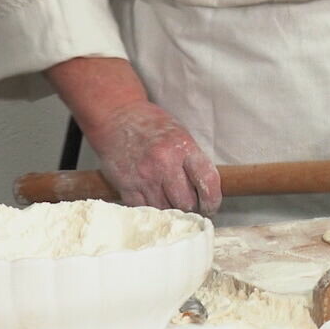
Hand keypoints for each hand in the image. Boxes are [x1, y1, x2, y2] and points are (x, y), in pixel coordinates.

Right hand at [48, 55, 219, 212]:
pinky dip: (152, 209)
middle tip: (190, 206)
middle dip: (191, 207)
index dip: (213, 200)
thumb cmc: (152, 125)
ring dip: (171, 210)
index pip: (207, 181)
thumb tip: (205, 190)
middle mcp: (165, 163)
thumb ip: (193, 161)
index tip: (211, 207)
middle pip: (186, 202)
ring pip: (165, 209)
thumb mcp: (181, 135)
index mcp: (184, 147)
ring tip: (172, 204)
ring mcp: (144, 176)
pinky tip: (154, 202)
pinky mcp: (126, 185)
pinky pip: (144, 208)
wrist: (116, 117)